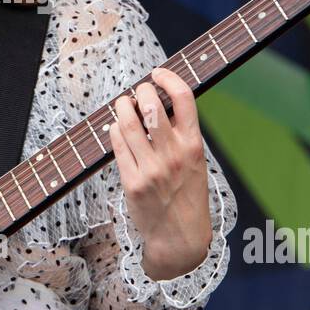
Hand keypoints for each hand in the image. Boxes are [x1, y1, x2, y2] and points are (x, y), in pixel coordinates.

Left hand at [107, 67, 212, 281]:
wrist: (180, 237)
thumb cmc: (187, 194)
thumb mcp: (195, 161)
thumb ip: (182, 133)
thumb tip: (160, 100)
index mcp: (193, 145)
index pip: (184, 98)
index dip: (169, 78)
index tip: (158, 73)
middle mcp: (173, 155)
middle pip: (150, 106)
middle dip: (140, 91)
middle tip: (137, 92)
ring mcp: (151, 169)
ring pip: (128, 123)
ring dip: (122, 107)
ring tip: (123, 106)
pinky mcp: (132, 182)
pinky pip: (117, 145)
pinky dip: (114, 130)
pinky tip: (117, 128)